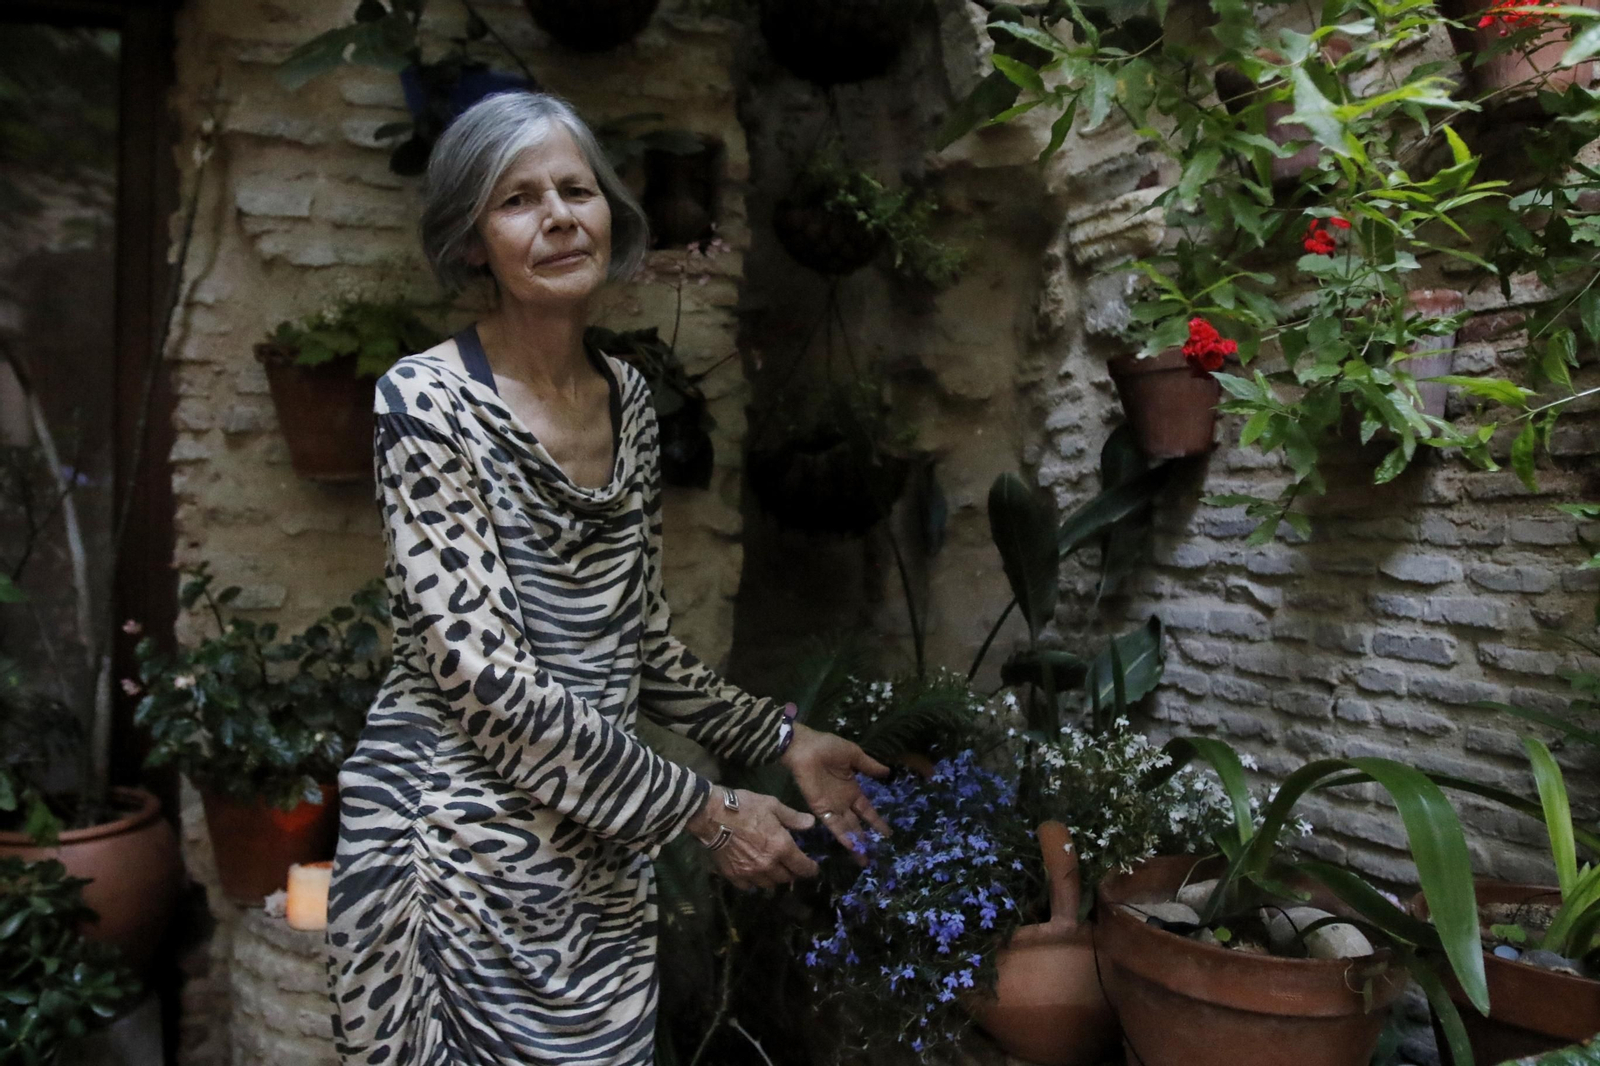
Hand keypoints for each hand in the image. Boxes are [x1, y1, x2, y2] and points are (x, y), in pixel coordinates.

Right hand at [687, 788, 818, 891]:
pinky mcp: (734, 876)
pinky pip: (749, 887)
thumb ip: (793, 818)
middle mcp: (769, 865)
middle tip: (790, 865)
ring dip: (774, 878)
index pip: (803, 867)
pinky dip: (754, 882)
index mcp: (782, 847)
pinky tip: (753, 874)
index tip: (812, 868)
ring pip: (769, 885)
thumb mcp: (772, 805)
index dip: (810, 870)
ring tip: (772, 869)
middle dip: (792, 873)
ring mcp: (751, 873)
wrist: (712, 815)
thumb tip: (811, 824)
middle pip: (787, 878)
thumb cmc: (745, 806)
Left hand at [781, 723, 891, 863]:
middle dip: (867, 839)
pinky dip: (842, 835)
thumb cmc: (827, 747)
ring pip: (847, 829)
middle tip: (877, 855)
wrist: (804, 747)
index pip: (867, 810)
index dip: (876, 822)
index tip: (887, 834)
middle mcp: (843, 802)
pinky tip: (851, 846)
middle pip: (857, 824)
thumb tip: (888, 772)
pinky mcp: (820, 809)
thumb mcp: (853, 754)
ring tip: (865, 859)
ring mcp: (832, 807)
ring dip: (855, 843)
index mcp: (852, 789)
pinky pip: (833, 824)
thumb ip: (869, 765)